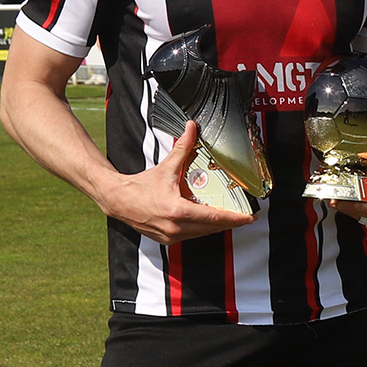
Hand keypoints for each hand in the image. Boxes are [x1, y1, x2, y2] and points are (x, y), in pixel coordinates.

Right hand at [93, 120, 253, 244]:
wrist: (117, 200)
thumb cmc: (140, 186)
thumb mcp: (166, 167)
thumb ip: (182, 148)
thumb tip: (192, 128)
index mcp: (177, 211)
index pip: (214, 218)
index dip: (234, 218)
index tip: (249, 217)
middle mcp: (175, 227)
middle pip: (212, 228)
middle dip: (231, 222)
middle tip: (246, 216)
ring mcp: (170, 236)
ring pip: (202, 233)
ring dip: (217, 226)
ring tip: (231, 217)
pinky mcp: (166, 239)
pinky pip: (191, 235)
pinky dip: (202, 228)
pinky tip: (210, 220)